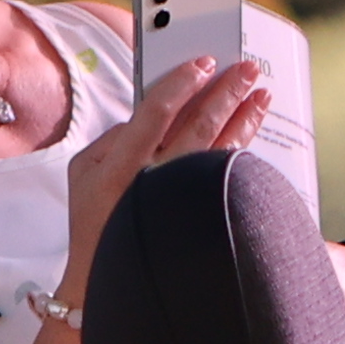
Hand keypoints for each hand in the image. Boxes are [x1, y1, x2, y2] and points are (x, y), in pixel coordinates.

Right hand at [56, 52, 269, 305]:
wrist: (105, 281)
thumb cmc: (94, 221)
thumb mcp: (84, 173)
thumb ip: (114, 138)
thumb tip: (150, 115)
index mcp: (120, 167)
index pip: (156, 111)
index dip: (182, 82)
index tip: (204, 62)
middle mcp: (154, 183)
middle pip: (199, 125)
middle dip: (226, 91)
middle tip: (247, 68)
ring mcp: (181, 203)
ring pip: (222, 150)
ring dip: (244, 117)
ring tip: (261, 94)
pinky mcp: (201, 219)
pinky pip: (227, 177)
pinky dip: (242, 149)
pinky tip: (253, 131)